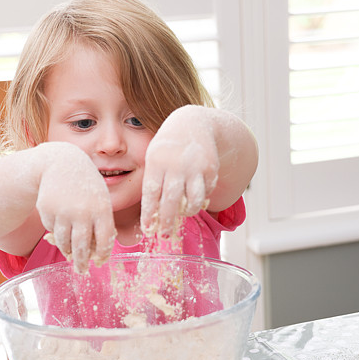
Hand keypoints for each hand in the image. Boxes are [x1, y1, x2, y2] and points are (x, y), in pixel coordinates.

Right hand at [35, 142, 114, 272]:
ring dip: (68, 251)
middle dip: (82, 263)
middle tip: (81, 272)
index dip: (102, 256)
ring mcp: (63, 212)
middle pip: (82, 247)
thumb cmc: (87, 186)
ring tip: (71, 255)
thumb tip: (97, 253)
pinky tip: (60, 223)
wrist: (61, 164)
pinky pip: (53, 231)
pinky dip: (56, 233)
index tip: (99, 263)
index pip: (104, 242)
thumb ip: (102, 224)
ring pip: (65, 243)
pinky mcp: (47, 211)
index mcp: (102, 210)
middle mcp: (83, 212)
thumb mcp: (101, 200)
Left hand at [140, 106, 218, 236]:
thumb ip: (153, 184)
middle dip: (167, 222)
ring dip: (188, 213)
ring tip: (183, 214)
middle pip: (172, 202)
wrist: (192, 124)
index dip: (149, 214)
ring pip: (193, 202)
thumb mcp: (153, 159)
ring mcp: (195, 167)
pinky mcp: (210, 169)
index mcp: (156, 163)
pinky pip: (206, 193)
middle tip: (164, 235)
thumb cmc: (167, 148)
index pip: (151, 194)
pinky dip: (201, 199)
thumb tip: (153, 217)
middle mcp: (176, 165)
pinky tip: (195, 194)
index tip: (148, 230)